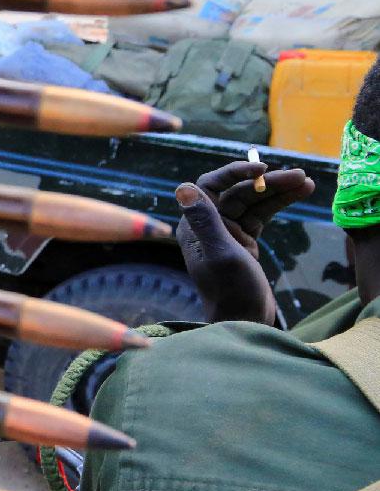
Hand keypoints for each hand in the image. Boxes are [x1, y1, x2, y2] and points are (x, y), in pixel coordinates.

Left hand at [175, 160, 314, 324]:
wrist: (246, 322)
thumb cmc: (232, 291)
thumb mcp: (221, 254)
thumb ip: (206, 220)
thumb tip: (183, 187)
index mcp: (193, 226)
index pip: (211, 186)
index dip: (235, 172)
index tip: (263, 168)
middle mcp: (207, 225)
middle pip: (237, 192)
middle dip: (268, 182)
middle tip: (301, 175)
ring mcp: (226, 232)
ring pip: (253, 202)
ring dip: (278, 190)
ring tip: (307, 182)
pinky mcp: (244, 241)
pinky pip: (261, 214)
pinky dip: (279, 204)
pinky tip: (300, 193)